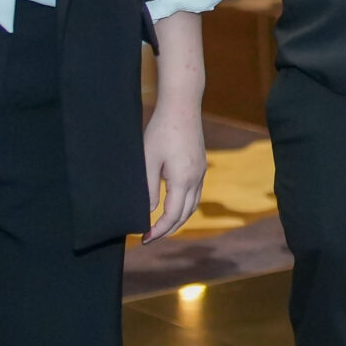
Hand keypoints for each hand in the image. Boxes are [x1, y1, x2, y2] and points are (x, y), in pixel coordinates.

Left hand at [142, 103, 207, 241]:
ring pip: (193, 205)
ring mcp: (201, 172)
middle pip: (186, 214)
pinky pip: (195, 193)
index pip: (172, 215)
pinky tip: (173, 205)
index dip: (159, 230)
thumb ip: (148, 188)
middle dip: (169, 229)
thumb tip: (148, 211)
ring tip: (162, 226)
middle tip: (151, 237)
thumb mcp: (148, 161)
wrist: (182, 107)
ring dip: (178, 219)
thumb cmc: (161, 131)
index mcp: (183, 179)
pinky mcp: (200, 165)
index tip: (145, 238)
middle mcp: (196, 178)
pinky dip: (184, 206)